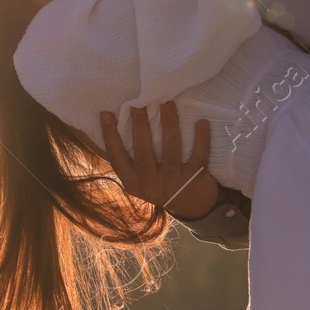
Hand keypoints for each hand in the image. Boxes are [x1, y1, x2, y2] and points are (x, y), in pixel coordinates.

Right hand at [100, 102, 219, 219]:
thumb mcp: (142, 178)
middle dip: (140, 125)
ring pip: (171, 151)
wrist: (193, 207)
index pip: (117, 158)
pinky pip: (199, 156)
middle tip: (139, 102)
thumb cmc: (162, 182)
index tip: (107, 113)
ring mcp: (174, 184)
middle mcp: (151, 186)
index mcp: (133, 183)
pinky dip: (201, 139)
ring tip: (168, 104)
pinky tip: (202, 122)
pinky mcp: (196, 180)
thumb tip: (120, 120)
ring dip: (169, 125)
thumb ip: (133, 157)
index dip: (110, 136)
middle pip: (143, 152)